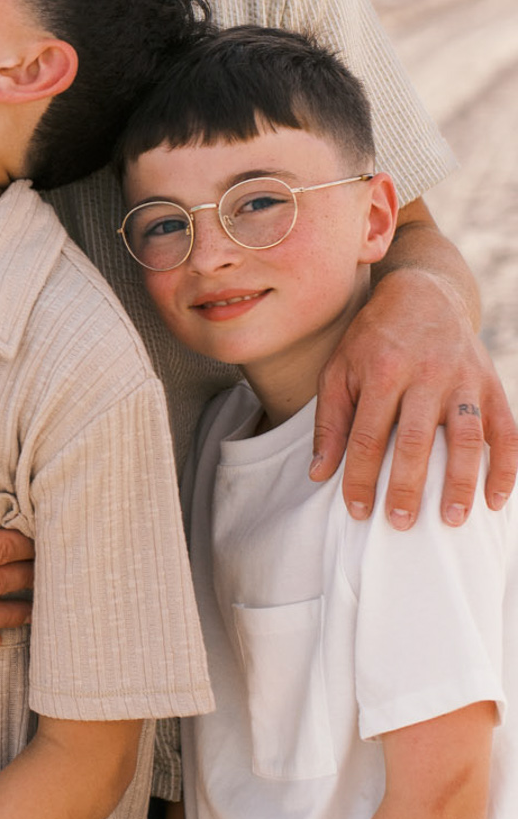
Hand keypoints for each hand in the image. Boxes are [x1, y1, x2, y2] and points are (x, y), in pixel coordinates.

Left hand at [313, 267, 517, 528]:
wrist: (423, 295)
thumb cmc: (372, 340)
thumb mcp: (338, 369)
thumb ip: (330, 421)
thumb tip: (320, 473)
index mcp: (381, 370)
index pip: (366, 435)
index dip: (359, 476)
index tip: (357, 511)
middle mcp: (425, 374)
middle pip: (414, 439)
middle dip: (407, 485)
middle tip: (400, 523)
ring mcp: (463, 379)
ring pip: (465, 437)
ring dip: (460, 481)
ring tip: (452, 520)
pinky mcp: (490, 384)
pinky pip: (505, 429)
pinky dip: (505, 466)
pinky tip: (494, 500)